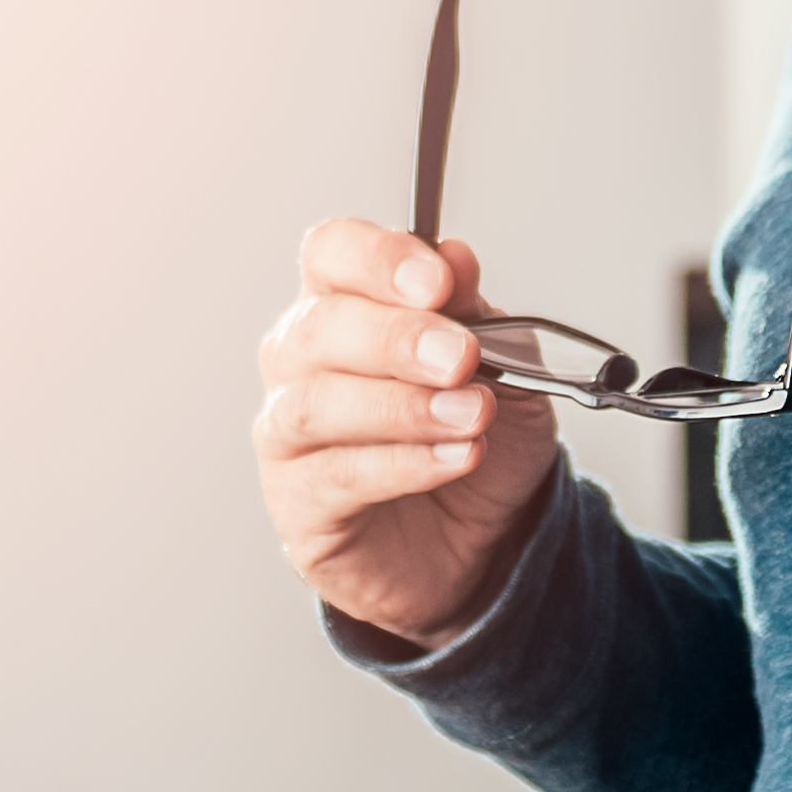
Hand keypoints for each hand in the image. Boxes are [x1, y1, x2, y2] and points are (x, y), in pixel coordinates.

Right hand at [255, 217, 561, 643]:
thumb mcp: (503, 367)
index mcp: (344, 303)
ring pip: (314, 405)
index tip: (437, 280)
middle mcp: (299, 361)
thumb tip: (456, 255)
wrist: (482, 538)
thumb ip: (475, 313)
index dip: (377, 258)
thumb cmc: (476, 437)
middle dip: (397, 339)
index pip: (330, 253)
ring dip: (401, 407)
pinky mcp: (297, 503)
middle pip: (319, 328)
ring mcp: (287, 434)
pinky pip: (335, 476)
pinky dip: (403, 464)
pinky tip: (456, 459)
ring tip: (472, 416)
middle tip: (462, 358)